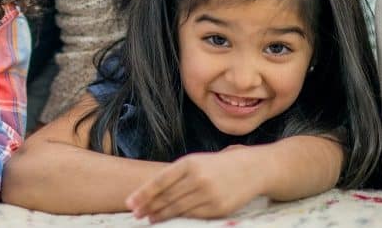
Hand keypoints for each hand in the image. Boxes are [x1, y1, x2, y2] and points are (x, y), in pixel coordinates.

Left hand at [127, 148, 260, 221]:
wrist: (251, 169)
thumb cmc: (216, 165)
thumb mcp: (195, 162)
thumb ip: (175, 175)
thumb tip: (150, 191)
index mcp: (189, 163)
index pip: (160, 182)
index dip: (143, 194)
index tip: (130, 203)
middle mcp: (198, 178)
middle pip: (167, 197)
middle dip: (149, 207)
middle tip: (135, 214)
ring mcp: (209, 195)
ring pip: (179, 209)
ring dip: (161, 215)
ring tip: (149, 218)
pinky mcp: (219, 208)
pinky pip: (195, 216)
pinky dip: (180, 218)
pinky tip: (170, 219)